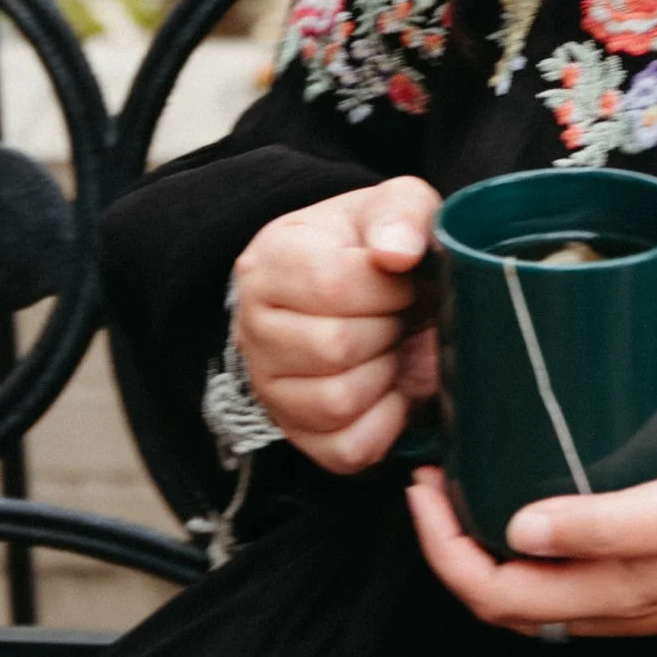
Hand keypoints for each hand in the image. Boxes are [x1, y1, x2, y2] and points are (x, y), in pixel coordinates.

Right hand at [233, 176, 439, 473]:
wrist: (360, 290)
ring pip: (336, 403)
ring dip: (385, 376)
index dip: (387, 289)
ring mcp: (268, 384)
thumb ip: (402, 213)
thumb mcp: (397, 207)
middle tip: (396, 315)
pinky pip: (346, 450)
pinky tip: (389, 389)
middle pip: (334, 347)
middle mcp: (253, 325)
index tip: (402, 281)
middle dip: (388, 331)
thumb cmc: (376, 247)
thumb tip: (397, 253)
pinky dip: (384, 426)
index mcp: (273, 259)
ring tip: (388, 348)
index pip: (332, 285)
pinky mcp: (295, 431)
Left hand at [407, 442, 656, 656]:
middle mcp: (622, 608)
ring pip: (539, 589)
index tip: (426, 484)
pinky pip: (577, 571)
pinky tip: (548, 489)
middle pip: (505, 597)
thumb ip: (608, 522)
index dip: (442, 549)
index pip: (495, 592)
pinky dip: (540, 537)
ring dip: (491, 543)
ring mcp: (644, 597)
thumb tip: (517, 529)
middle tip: (436, 475)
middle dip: (453, 544)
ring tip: (475, 477)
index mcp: (619, 595)